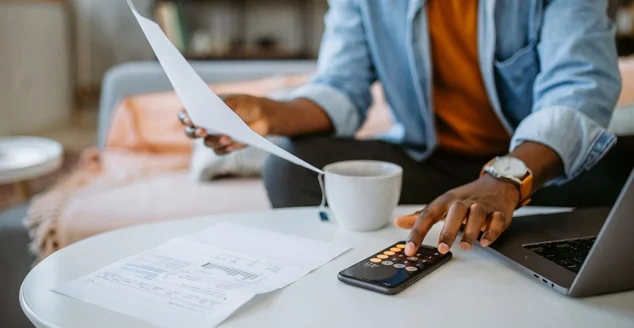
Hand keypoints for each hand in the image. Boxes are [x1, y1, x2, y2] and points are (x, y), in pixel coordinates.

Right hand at [178, 94, 273, 154]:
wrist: (263, 117)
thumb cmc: (246, 105)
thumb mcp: (238, 101)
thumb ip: (227, 104)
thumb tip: (219, 107)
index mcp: (202, 110)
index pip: (185, 115)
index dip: (185, 118)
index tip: (190, 119)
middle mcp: (204, 125)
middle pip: (190, 132)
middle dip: (195, 132)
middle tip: (203, 131)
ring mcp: (214, 137)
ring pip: (207, 143)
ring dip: (215, 141)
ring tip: (228, 138)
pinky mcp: (224, 147)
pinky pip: (219, 151)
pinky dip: (225, 148)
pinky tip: (232, 144)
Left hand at [394, 174, 520, 255]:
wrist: (496, 184)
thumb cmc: (464, 199)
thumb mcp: (440, 205)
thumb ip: (420, 216)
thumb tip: (398, 222)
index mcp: (445, 201)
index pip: (428, 215)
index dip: (417, 233)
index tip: (409, 249)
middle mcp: (462, 202)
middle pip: (455, 211)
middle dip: (448, 230)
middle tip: (442, 248)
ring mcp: (482, 206)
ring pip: (477, 214)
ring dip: (471, 231)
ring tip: (465, 246)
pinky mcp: (498, 212)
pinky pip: (497, 220)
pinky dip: (492, 230)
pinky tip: (486, 241)